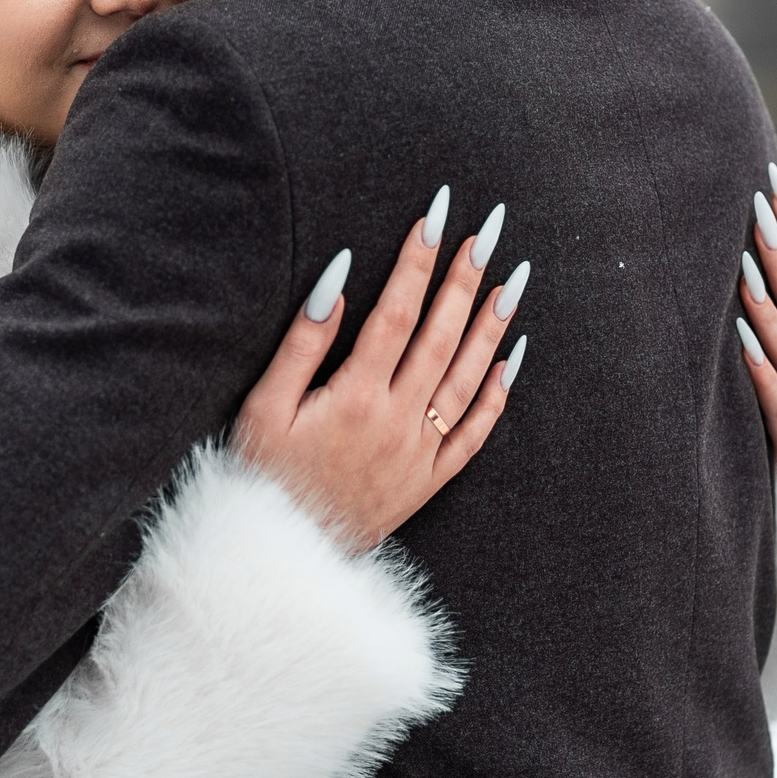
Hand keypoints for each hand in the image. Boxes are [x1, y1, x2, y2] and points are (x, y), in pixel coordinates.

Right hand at [235, 187, 530, 552]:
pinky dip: (496, 395)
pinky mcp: (429, 481)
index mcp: (356, 396)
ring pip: (467, 378)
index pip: (396, 312)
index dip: (417, 261)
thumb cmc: (264, 478)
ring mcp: (420, 453)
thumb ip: (302, 344)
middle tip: (488, 232)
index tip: (435, 217)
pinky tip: (511, 360)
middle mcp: (398, 421)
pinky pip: (474, 433)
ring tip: (513, 281)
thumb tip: (336, 283)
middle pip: (441, 336)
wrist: (282, 560)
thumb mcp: (265, 408)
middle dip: (465, 279)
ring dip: (492, 327)